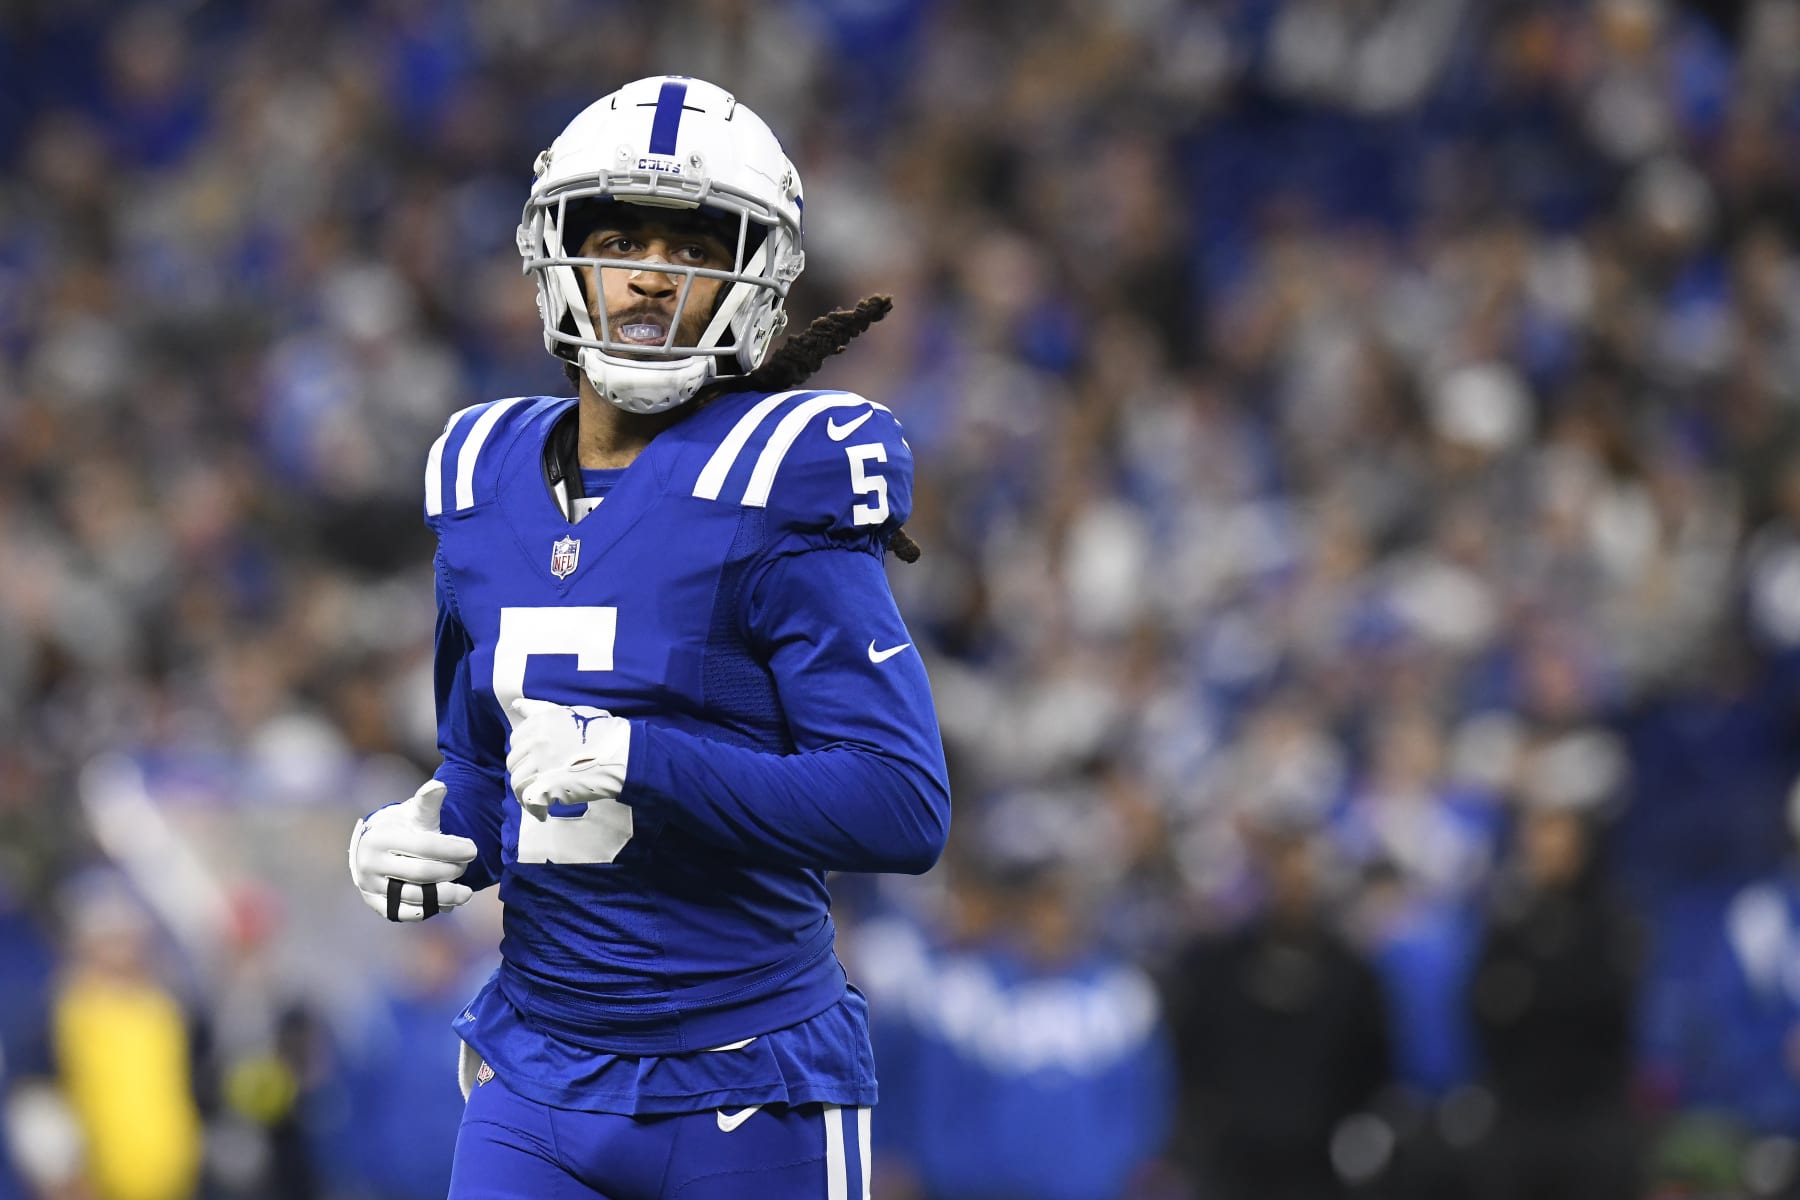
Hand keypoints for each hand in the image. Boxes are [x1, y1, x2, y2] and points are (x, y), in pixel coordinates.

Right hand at [348, 780, 477, 921]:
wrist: (374, 848)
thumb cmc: (402, 828)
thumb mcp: (412, 813)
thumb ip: (427, 802)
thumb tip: (439, 785)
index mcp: (381, 838)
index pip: (424, 846)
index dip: (452, 849)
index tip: (473, 850)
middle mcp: (370, 864)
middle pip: (422, 873)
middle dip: (451, 871)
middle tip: (466, 868)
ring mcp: (370, 886)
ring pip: (414, 896)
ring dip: (445, 896)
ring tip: (466, 893)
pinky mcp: (374, 904)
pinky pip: (404, 913)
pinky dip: (427, 910)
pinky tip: (446, 904)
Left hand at [507, 698, 630, 819]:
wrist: (623, 754)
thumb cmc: (603, 732)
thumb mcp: (572, 713)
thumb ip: (541, 709)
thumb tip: (517, 704)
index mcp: (541, 722)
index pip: (516, 740)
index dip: (525, 752)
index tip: (537, 760)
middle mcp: (537, 741)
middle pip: (514, 762)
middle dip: (525, 772)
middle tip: (540, 780)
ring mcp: (541, 764)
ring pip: (518, 782)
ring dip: (526, 793)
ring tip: (541, 798)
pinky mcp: (548, 786)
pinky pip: (529, 800)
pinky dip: (534, 809)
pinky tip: (543, 813)